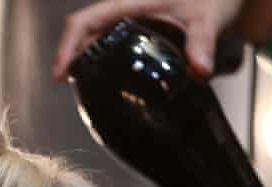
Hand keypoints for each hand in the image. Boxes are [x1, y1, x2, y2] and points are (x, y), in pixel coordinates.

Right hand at [52, 0, 271, 80]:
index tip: (61, 73)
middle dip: (70, 59)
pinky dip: (100, 66)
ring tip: (85, 92)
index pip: (85, 21)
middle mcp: (123, 13)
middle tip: (70, 89)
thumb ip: (203, 43)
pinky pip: (108, 48)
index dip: (68, 46)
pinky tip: (106, 87)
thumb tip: (199, 71)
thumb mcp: (208, 18)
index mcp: (130, 4)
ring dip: (83, 64)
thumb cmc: (211, 0)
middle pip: (83, 33)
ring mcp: (127, 24)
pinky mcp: (135, 35)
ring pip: (93, 41)